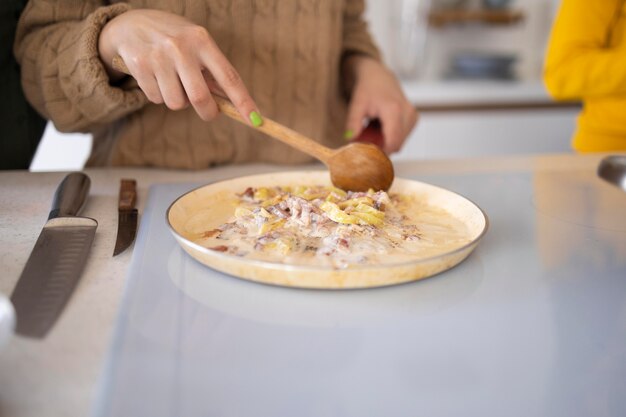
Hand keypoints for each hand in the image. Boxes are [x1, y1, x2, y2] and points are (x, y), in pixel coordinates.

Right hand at [98, 9, 261, 125]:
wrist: (130, 23)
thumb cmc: (173, 39)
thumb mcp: (196, 45)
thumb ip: (212, 71)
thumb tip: (233, 103)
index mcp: (202, 40)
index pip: (228, 76)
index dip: (243, 101)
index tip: (255, 120)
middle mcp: (181, 47)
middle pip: (200, 98)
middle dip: (207, 112)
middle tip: (209, 112)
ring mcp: (159, 57)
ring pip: (177, 103)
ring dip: (178, 101)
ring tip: (172, 82)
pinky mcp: (140, 66)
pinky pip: (156, 99)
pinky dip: (158, 95)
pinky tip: (155, 77)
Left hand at [343, 56, 417, 153]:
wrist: (378, 75)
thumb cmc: (367, 88)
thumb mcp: (356, 104)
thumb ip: (353, 123)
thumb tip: (350, 141)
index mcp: (394, 110)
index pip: (392, 143)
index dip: (380, 153)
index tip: (367, 156)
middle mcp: (408, 113)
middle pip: (396, 145)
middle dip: (381, 148)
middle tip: (366, 142)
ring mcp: (413, 116)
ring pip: (400, 143)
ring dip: (386, 142)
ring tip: (373, 130)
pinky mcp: (414, 118)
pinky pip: (402, 137)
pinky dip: (390, 137)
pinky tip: (381, 127)